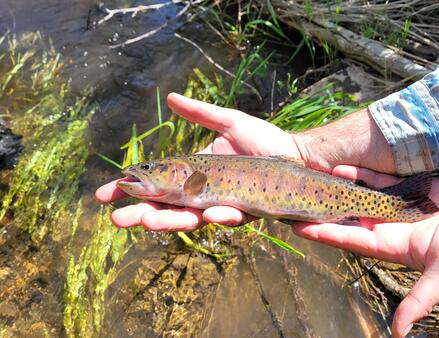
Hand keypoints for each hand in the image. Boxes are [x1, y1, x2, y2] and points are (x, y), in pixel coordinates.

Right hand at [95, 93, 302, 229]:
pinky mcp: (249, 210)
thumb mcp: (230, 121)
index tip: (103, 195)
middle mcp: (206, 192)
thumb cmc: (266, 139)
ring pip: (194, 218)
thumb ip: (201, 113)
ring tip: (149, 221)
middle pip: (169, 207)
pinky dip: (220, 214)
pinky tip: (209, 213)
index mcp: (197, 172)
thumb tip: (171, 98)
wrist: (299, 154)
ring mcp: (226, 202)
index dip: (131, 190)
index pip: (157, 184)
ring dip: (172, 221)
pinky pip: (232, 214)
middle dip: (144, 214)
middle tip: (118, 221)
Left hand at [292, 165, 438, 337]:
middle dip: (321, 209)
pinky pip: (376, 180)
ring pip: (357, 196)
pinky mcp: (406, 187)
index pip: (348, 239)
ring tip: (309, 178)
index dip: (323, 233)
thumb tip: (399, 333)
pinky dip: (359, 174)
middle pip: (345, 217)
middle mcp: (386, 226)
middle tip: (293, 197)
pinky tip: (339, 166)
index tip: (296, 226)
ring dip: (335, 188)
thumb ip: (420, 299)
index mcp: (389, 245)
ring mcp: (393, 206)